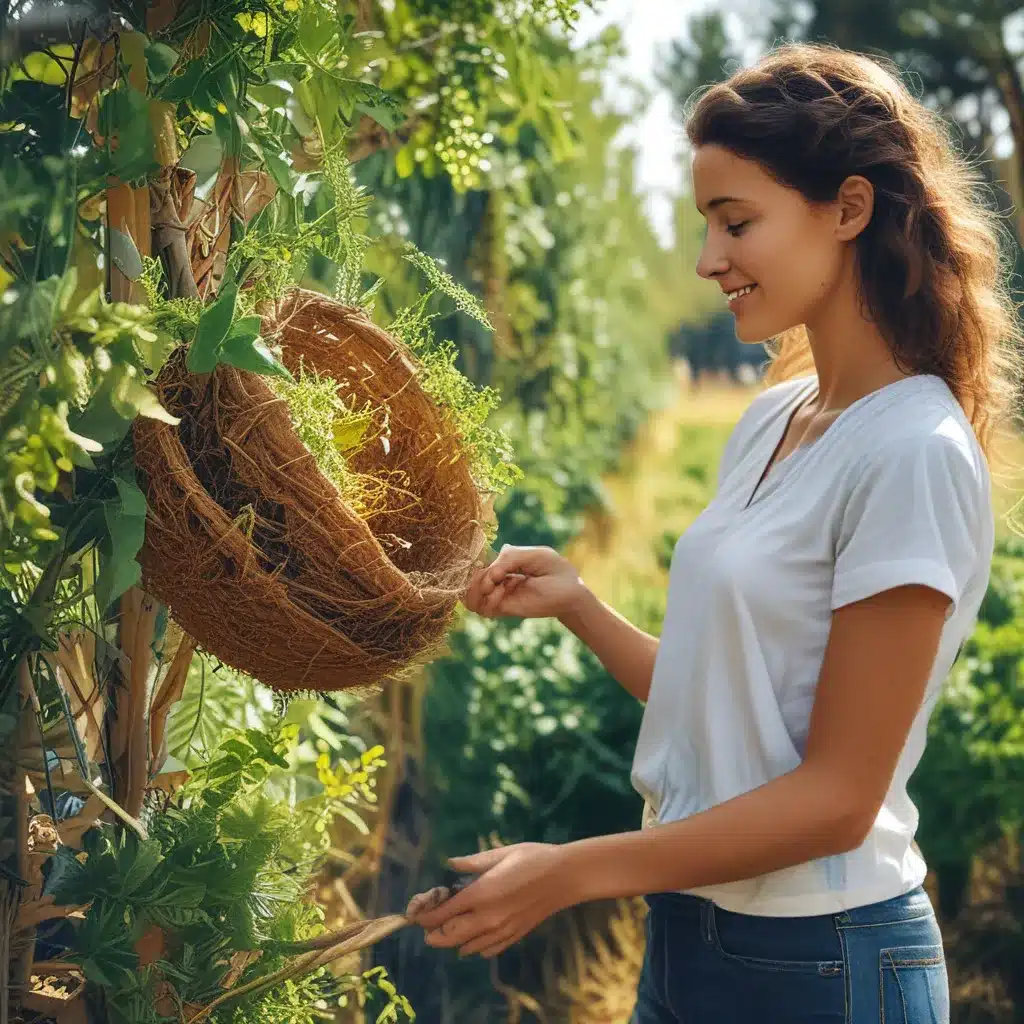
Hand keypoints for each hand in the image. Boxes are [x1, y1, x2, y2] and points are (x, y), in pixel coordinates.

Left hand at [405, 843, 576, 958]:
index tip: (416, 914)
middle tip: (427, 927)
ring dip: (454, 941)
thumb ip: (473, 862)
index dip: (425, 916)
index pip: (443, 914)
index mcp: (480, 894)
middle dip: (434, 935)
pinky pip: (487, 950)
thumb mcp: (501, 853)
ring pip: (467, 947)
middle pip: (450, 937)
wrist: (565, 877)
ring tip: (449, 929)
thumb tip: (450, 863)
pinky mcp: (514, 936)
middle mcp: (487, 917)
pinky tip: (475, 937)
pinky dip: (475, 947)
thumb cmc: (533, 858)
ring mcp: (501, 930)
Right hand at [464, 544, 585, 619]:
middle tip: (495, 579)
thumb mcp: (532, 555)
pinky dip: (487, 600)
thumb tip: (490, 573)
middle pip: (471, 580)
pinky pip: (483, 607)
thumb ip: (509, 558)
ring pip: (470, 595)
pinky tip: (501, 595)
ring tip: (495, 588)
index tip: (495, 566)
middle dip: (478, 578)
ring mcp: (500, 594)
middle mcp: (499, 579)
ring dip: (479, 590)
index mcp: (504, 562)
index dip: (478, 564)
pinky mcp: (505, 609)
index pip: (478, 563)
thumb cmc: (554, 569)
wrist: (570, 591)